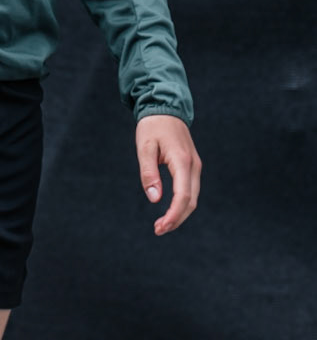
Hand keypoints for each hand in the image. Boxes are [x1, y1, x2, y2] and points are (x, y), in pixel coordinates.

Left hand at [136, 115, 200, 236]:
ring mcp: (195, 167)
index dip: (174, 214)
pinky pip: (190, 191)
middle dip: (176, 219)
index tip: (160, 227)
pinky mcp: (192, 167)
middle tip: (158, 230)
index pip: (183, 195)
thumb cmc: (152, 127)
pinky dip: (182, 205)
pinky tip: (169, 212)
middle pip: (191, 201)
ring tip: (161, 225)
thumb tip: (154, 198)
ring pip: (193, 198)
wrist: (166, 109)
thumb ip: (148, 173)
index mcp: (182, 161)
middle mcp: (193, 166)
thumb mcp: (144, 147)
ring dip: (180, 214)